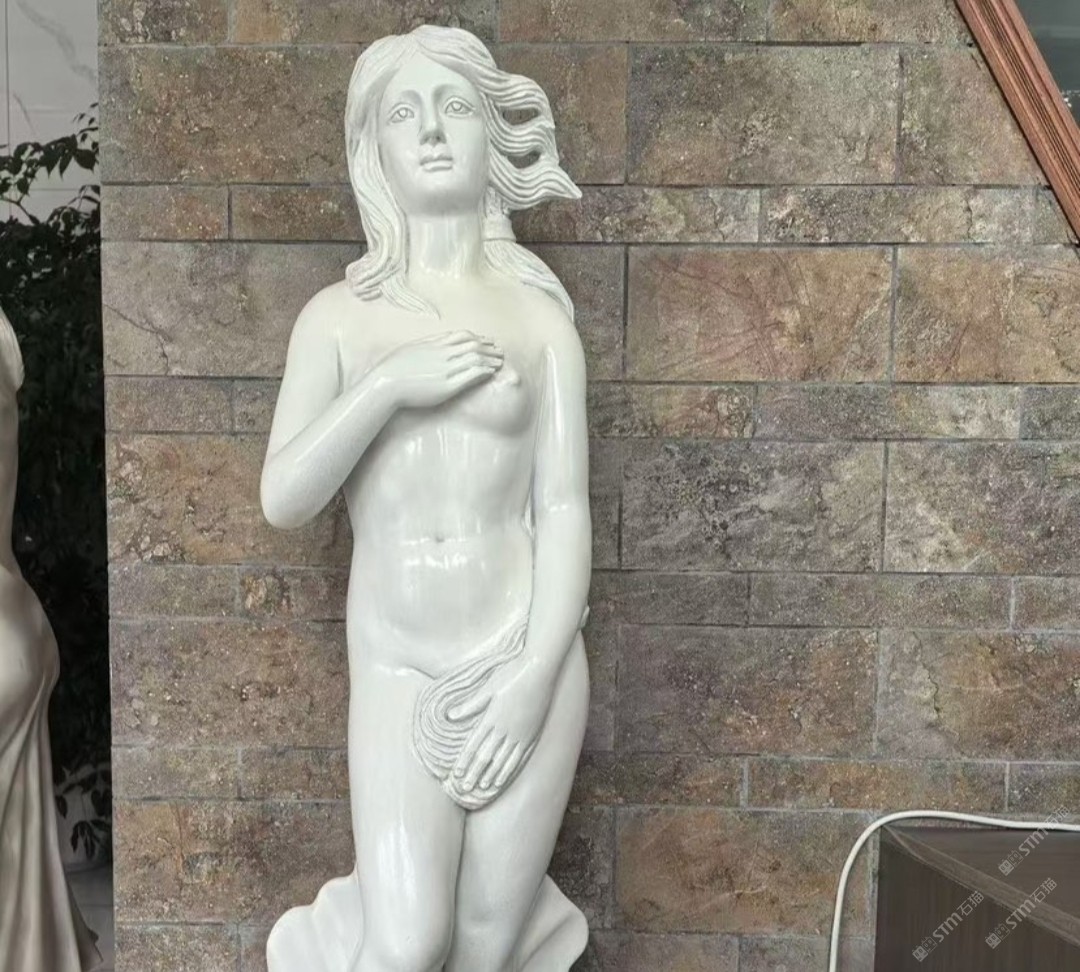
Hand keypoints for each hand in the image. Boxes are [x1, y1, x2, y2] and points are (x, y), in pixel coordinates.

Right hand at [371, 329, 502, 409]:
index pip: (462, 336)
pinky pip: (471, 375)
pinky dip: (483, 371)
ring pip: (476, 358)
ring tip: (499, 362)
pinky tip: (491, 372)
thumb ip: (427, 344)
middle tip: (499, 351)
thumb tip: (438, 341)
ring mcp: (446, 369)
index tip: (486, 341)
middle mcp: (443, 353)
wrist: (386, 382)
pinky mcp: (448, 385)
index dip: (477, 337)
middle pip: (473, 345)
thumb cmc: (393, 368)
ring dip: (490, 359)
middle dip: (488, 347)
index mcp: (434, 344)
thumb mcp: (412, 349)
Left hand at [449, 655, 554, 794]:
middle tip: (465, 789)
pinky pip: (519, 758)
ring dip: (491, 775)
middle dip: (475, 774)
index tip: (456, 775)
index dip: (464, 761)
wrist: (539, 670)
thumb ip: (470, 705)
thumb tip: (450, 716)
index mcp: (492, 718)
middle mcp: (505, 730)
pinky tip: (503, 779)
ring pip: (503, 761)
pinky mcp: (532, 734)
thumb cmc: (512, 674)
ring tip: (483, 787)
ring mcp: (520, 734)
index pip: (474, 745)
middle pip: (487, 757)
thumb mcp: (488, 687)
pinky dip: (509, 770)